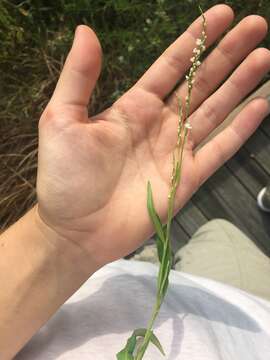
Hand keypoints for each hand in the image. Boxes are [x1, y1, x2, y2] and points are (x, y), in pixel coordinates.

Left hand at [37, 4, 269, 267]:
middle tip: (257, 25)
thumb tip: (86, 30)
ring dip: (241, 84)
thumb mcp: (62, 120)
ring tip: (264, 57)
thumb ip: (78, 77)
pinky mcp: (188, 178)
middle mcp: (161, 124)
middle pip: (201, 82)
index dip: (196, 39)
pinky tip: (260, 105)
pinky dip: (241, 128)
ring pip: (216, 110)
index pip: (171, 65)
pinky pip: (220, 149)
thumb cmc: (66, 177)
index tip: (222, 14)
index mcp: (134, 106)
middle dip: (228, 54)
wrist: (77, 229)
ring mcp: (177, 151)